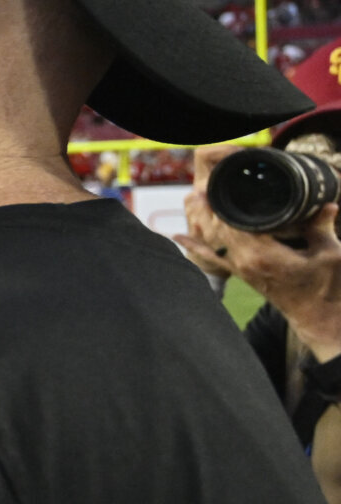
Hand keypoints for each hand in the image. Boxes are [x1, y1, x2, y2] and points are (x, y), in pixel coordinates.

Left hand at [181, 147, 340, 359]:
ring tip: (192, 197)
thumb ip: (321, 227)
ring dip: (203, 221)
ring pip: (213, 241)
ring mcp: (241, 270)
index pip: (233, 225)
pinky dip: (196, 245)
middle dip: (209, 209)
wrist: (319, 319)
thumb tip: (327, 203)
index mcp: (262, 256)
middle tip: (201, 184)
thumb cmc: (328, 288)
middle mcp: (245, 263)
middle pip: (218, 230)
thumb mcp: (330, 254)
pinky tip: (178, 236)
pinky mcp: (242, 274)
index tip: (217, 184)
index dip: (224, 205)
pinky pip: (213, 257)